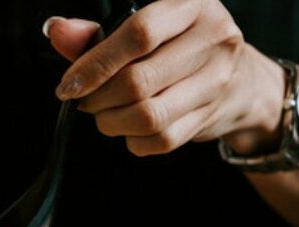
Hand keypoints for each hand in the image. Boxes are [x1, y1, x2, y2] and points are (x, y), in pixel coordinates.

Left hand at [44, 0, 284, 155]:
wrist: (240, 81)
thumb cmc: (179, 48)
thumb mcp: (147, 29)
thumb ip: (99, 34)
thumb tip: (58, 31)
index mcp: (192, 5)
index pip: (139, 34)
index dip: (96, 63)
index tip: (68, 85)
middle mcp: (212, 38)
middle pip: (139, 81)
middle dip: (98, 98)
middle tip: (84, 101)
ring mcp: (216, 80)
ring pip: (148, 116)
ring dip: (112, 122)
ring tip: (104, 115)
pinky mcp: (211, 116)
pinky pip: (161, 140)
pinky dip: (133, 140)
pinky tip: (129, 130)